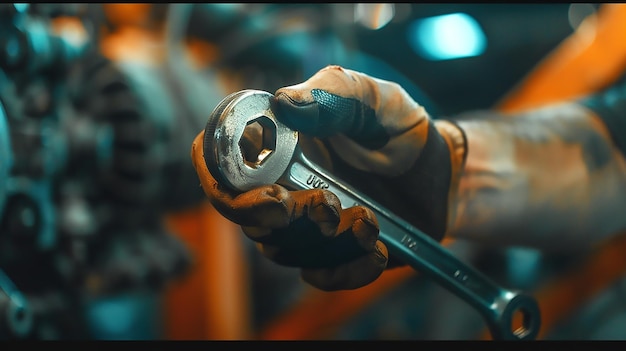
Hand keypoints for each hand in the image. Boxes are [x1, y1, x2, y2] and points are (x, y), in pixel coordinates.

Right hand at [191, 65, 465, 290]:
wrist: (444, 170)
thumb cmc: (397, 127)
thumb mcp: (372, 98)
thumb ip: (331, 94)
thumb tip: (282, 103)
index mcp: (276, 149)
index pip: (223, 170)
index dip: (224, 185)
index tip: (268, 192)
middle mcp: (282, 188)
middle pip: (246, 218)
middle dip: (276, 219)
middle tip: (321, 204)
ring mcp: (306, 225)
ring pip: (284, 250)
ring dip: (323, 241)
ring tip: (367, 218)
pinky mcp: (334, 254)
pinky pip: (321, 277)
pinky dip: (347, 271)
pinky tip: (377, 250)